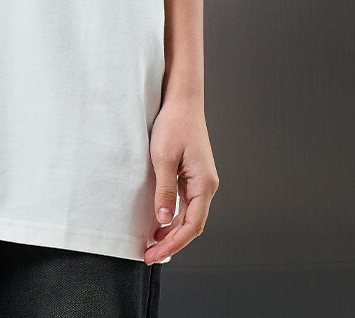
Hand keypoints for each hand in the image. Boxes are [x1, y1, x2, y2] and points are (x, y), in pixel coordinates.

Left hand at [143, 94, 218, 265]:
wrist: (181, 99)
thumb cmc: (174, 124)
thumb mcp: (163, 158)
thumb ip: (164, 191)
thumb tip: (162, 220)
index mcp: (204, 184)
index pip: (192, 226)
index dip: (172, 244)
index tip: (153, 254)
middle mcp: (207, 185)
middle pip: (192, 224)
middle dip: (171, 242)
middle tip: (148, 254)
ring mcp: (201, 180)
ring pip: (189, 215)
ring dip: (172, 230)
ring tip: (151, 242)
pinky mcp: (192, 174)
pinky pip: (185, 202)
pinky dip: (173, 215)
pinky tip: (159, 220)